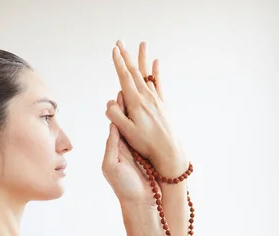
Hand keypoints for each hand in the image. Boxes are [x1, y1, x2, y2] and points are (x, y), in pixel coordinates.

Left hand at [102, 91, 159, 206]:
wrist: (141, 203)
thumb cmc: (124, 187)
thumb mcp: (112, 166)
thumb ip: (112, 146)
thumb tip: (113, 126)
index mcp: (115, 148)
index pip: (116, 123)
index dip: (119, 109)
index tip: (121, 93)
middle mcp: (126, 147)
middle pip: (128, 121)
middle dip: (131, 106)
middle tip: (135, 88)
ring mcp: (139, 150)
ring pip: (139, 127)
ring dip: (142, 113)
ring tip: (146, 96)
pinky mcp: (149, 156)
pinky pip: (148, 137)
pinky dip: (150, 125)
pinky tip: (156, 115)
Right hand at [105, 40, 181, 173]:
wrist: (169, 150)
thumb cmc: (146, 143)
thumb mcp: (126, 132)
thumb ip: (115, 116)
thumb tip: (109, 102)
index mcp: (135, 102)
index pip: (124, 78)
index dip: (118, 63)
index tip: (113, 50)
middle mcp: (146, 97)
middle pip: (134, 72)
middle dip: (126, 56)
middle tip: (120, 42)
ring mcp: (155, 99)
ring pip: (146, 74)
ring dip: (142, 59)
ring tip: (142, 44)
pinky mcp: (162, 104)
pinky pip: (158, 83)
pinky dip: (156, 72)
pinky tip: (156, 63)